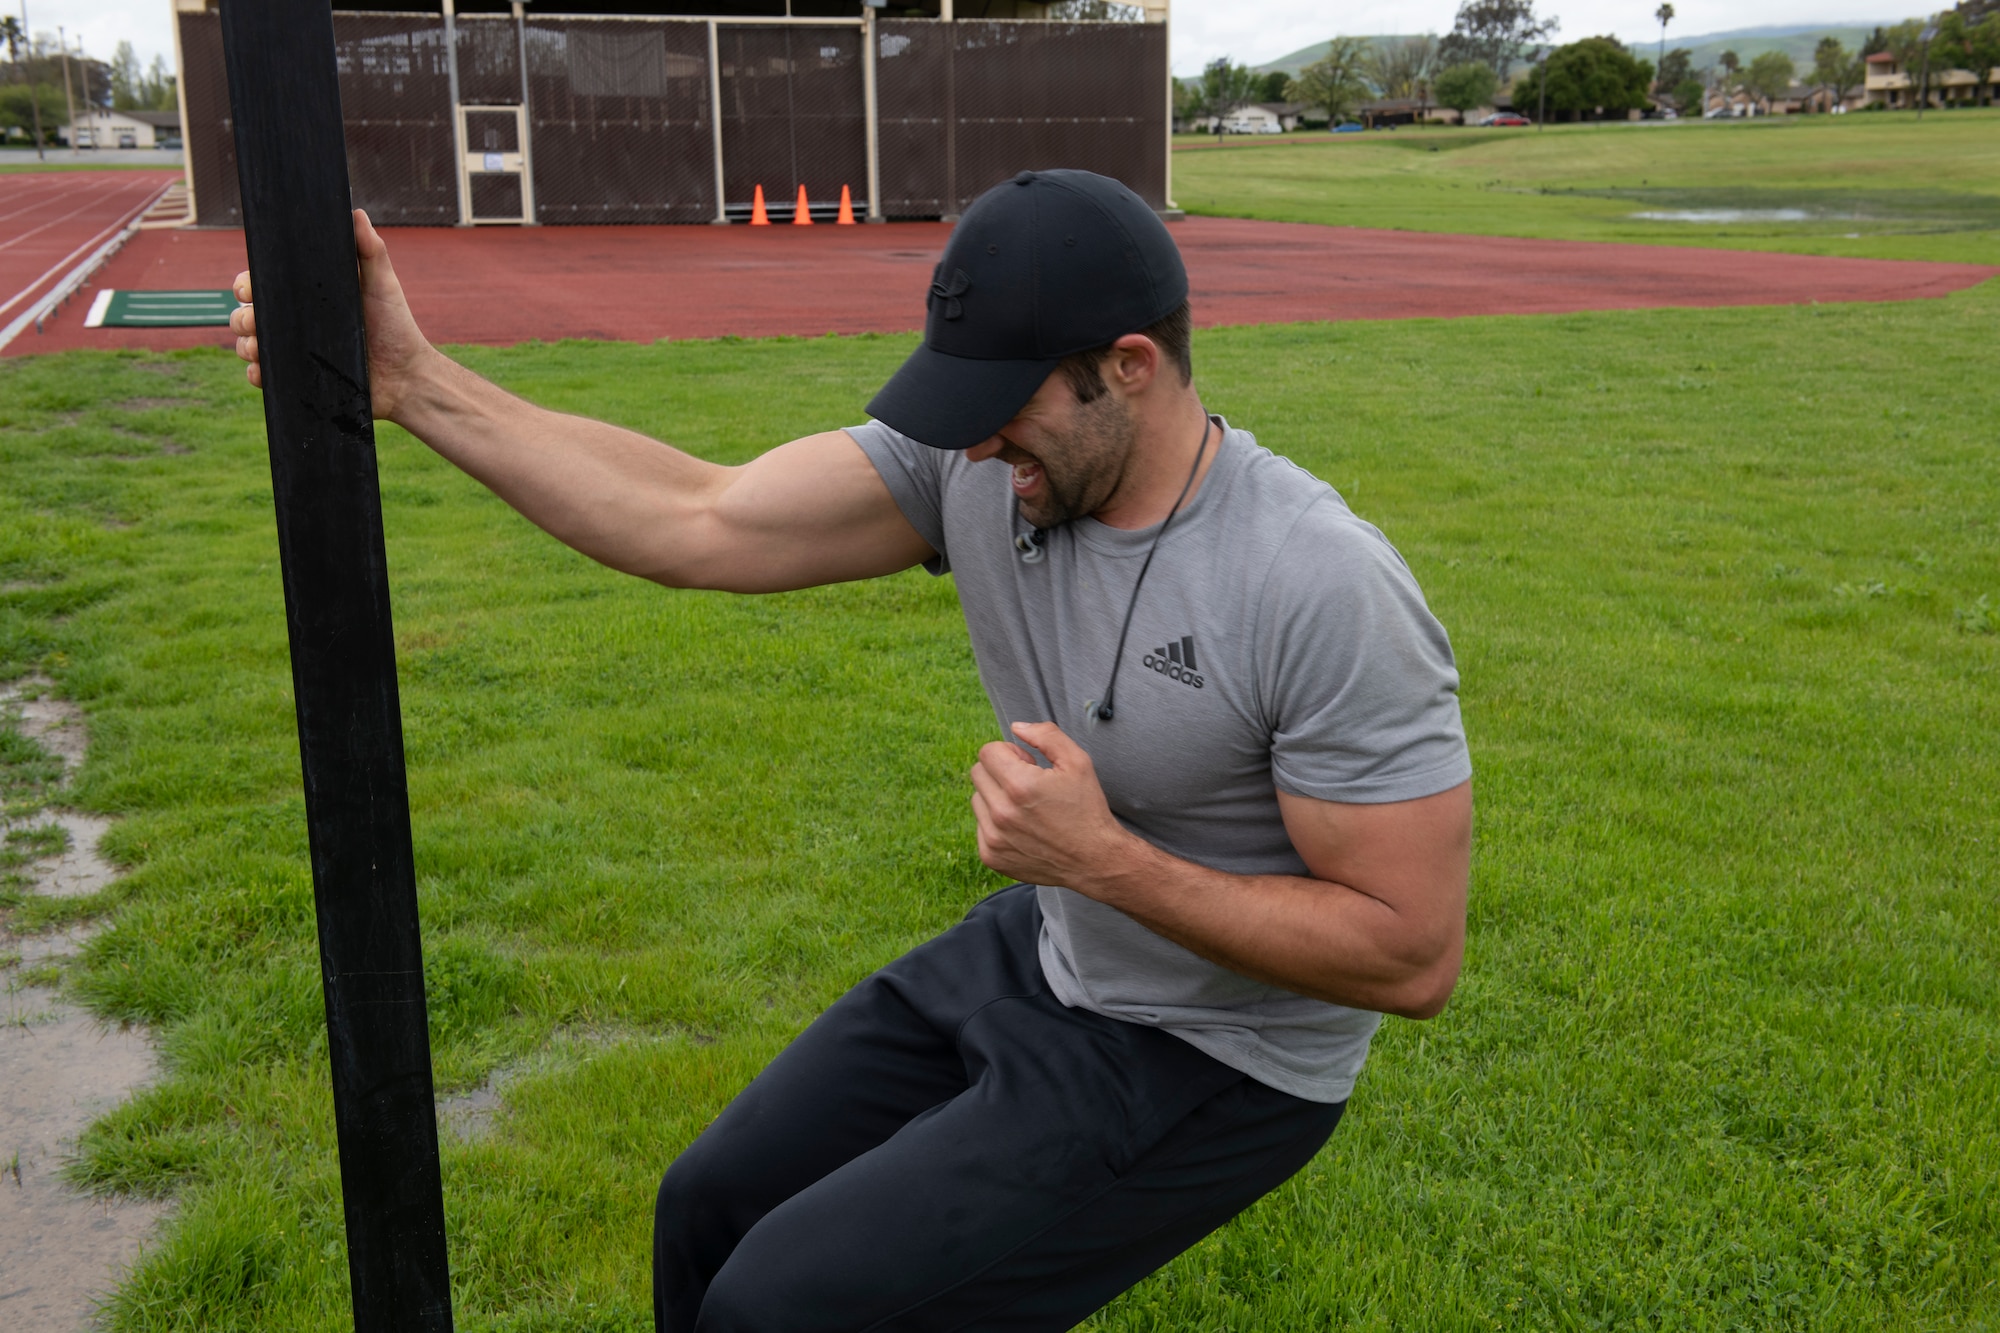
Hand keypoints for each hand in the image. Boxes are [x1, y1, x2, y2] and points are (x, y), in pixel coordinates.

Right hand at [228, 209, 435, 420]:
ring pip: (249, 345)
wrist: (407, 377)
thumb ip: (370, 250)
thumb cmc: (396, 327)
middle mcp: (296, 323)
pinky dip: (257, 374)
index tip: (249, 289)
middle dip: (242, 317)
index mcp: (307, 296)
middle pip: (249, 315)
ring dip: (245, 345)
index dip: (248, 285)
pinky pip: (264, 377)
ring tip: (259, 348)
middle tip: (256, 322)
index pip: (263, 285)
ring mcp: (295, 352)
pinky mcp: (298, 380)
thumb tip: (356, 213)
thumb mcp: (383, 285)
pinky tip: (262, 371)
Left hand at [969, 722, 1137, 891]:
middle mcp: (1001, 813)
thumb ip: (1046, 735)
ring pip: (978, 799)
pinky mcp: (991, 856)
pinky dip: (996, 823)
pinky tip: (1023, 828)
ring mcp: (993, 838)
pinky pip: (980, 826)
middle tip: (1028, 784)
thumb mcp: (1077, 762)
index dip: (1009, 752)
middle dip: (1000, 771)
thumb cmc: (1087, 810)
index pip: (988, 751)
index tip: (1028, 764)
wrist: (1094, 860)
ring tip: (1026, 807)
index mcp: (1019, 786)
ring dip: (996, 796)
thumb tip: (1016, 727)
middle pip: (978, 772)